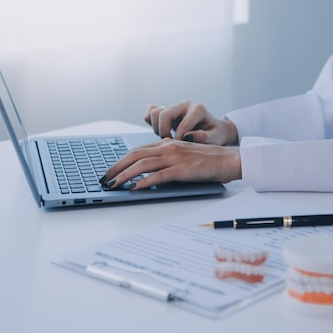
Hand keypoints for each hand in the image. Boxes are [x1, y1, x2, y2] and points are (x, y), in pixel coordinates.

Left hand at [100, 138, 241, 189]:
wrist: (227, 159)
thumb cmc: (208, 159)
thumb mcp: (184, 153)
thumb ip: (168, 157)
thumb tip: (150, 169)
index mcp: (167, 143)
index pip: (137, 150)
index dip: (121, 160)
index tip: (111, 170)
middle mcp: (168, 148)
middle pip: (135, 155)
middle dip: (116, 167)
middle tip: (105, 178)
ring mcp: (175, 158)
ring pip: (142, 165)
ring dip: (125, 175)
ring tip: (114, 185)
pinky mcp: (182, 170)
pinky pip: (158, 176)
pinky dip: (143, 182)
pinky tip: (134, 188)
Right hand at [145, 101, 238, 145]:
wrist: (213, 130)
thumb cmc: (215, 135)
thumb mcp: (216, 138)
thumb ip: (205, 137)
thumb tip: (189, 136)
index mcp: (198, 109)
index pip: (182, 125)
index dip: (179, 140)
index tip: (181, 150)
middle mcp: (185, 105)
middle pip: (164, 114)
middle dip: (164, 132)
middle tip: (171, 144)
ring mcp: (175, 107)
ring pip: (155, 113)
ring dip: (157, 129)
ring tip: (167, 139)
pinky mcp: (166, 111)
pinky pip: (150, 113)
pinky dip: (151, 123)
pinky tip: (161, 133)